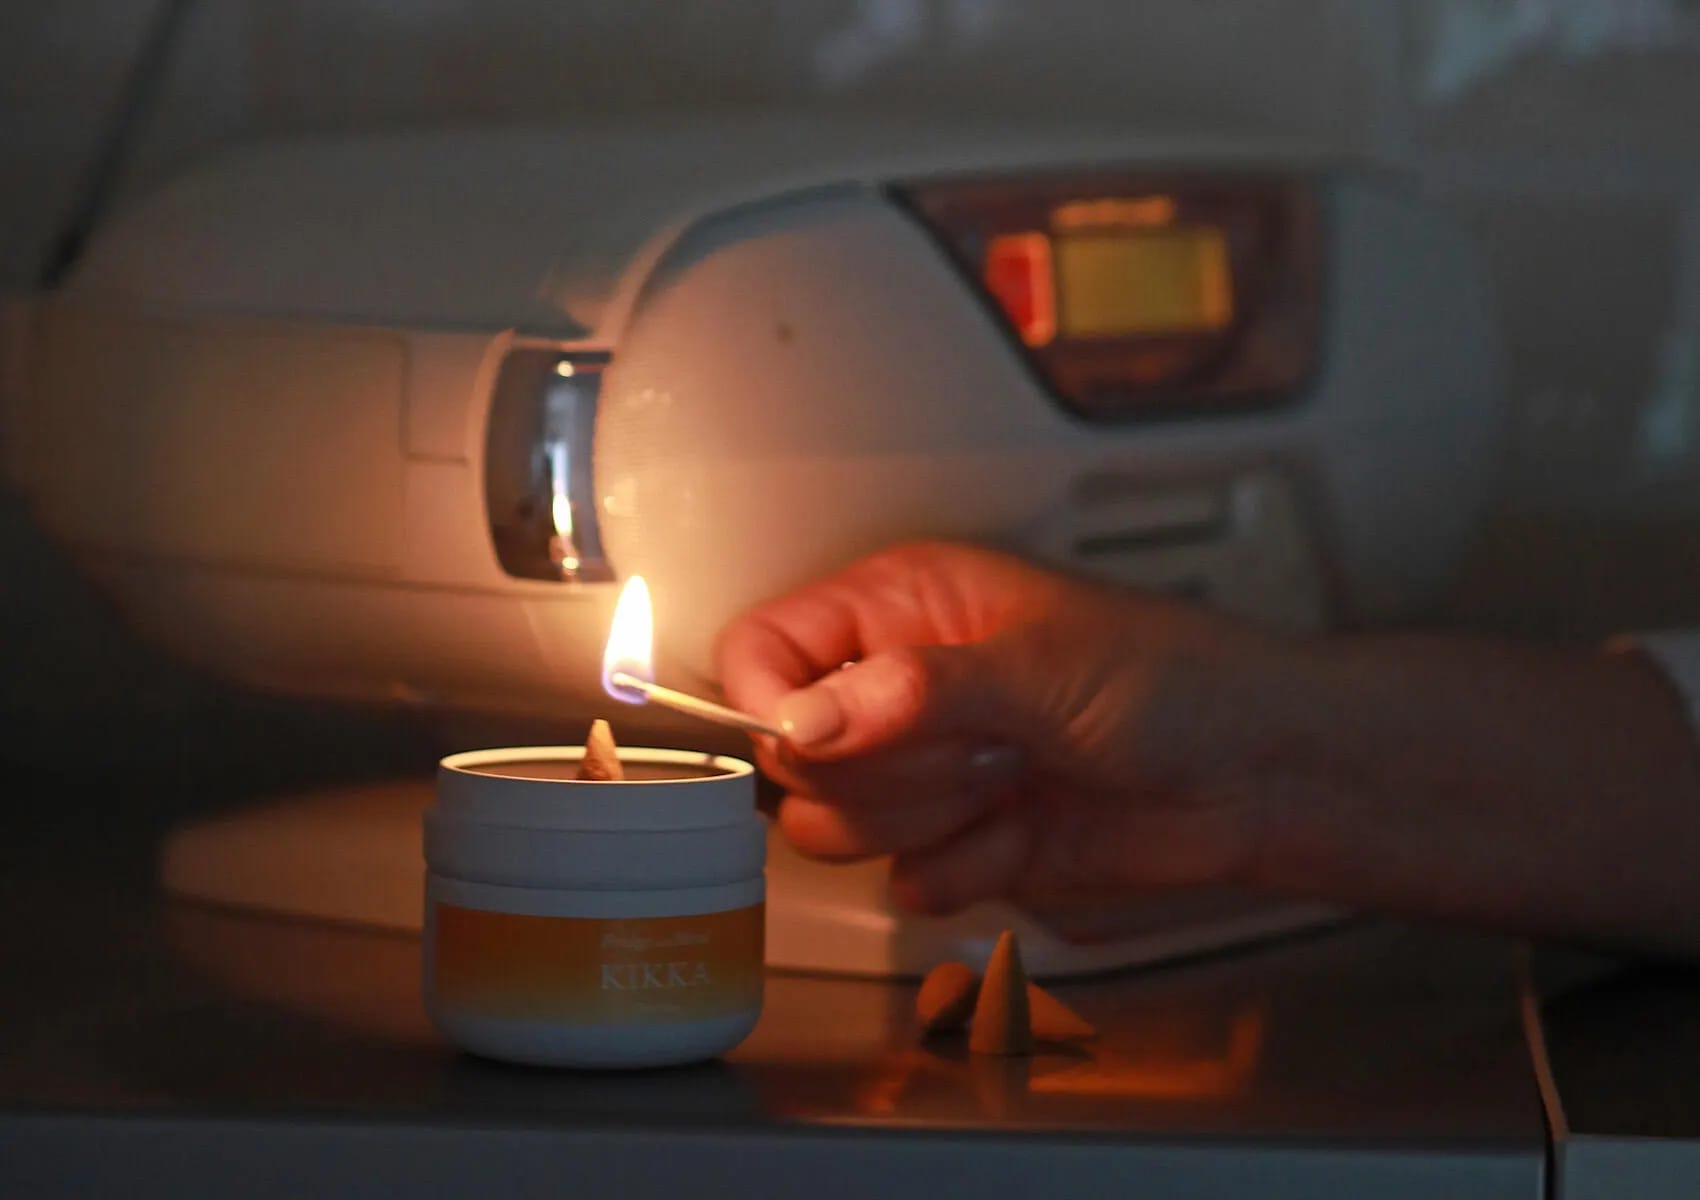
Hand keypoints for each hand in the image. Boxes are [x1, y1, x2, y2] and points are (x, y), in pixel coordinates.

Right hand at [716, 541, 1290, 915]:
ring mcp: (924, 768)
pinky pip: (902, 879)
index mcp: (904, 605)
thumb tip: (805, 718)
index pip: (765, 646)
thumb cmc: (1178, 681)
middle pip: (790, 753)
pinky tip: (1024, 828)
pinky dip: (963, 868)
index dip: (770, 700)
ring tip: (1006, 777)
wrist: (1259, 777)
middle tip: (972, 746)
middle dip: (880, 771)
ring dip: (922, 820)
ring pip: (835, 824)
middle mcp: (898, 686)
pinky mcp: (957, 841)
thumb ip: (914, 692)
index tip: (821, 737)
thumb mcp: (1041, 667)